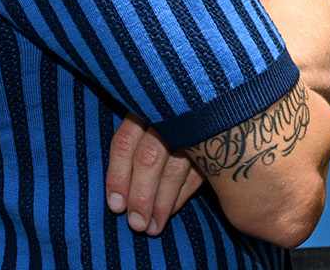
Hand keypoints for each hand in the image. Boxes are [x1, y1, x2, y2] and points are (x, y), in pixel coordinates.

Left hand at [106, 116, 203, 234]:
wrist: (207, 103)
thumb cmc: (161, 120)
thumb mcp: (142, 121)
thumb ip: (129, 148)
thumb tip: (116, 197)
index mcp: (142, 110)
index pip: (124, 143)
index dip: (117, 176)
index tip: (116, 206)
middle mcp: (166, 117)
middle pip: (149, 158)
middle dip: (141, 196)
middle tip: (136, 224)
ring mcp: (192, 129)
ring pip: (174, 170)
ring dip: (162, 203)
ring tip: (153, 227)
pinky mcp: (213, 143)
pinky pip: (196, 175)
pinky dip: (182, 196)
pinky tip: (171, 211)